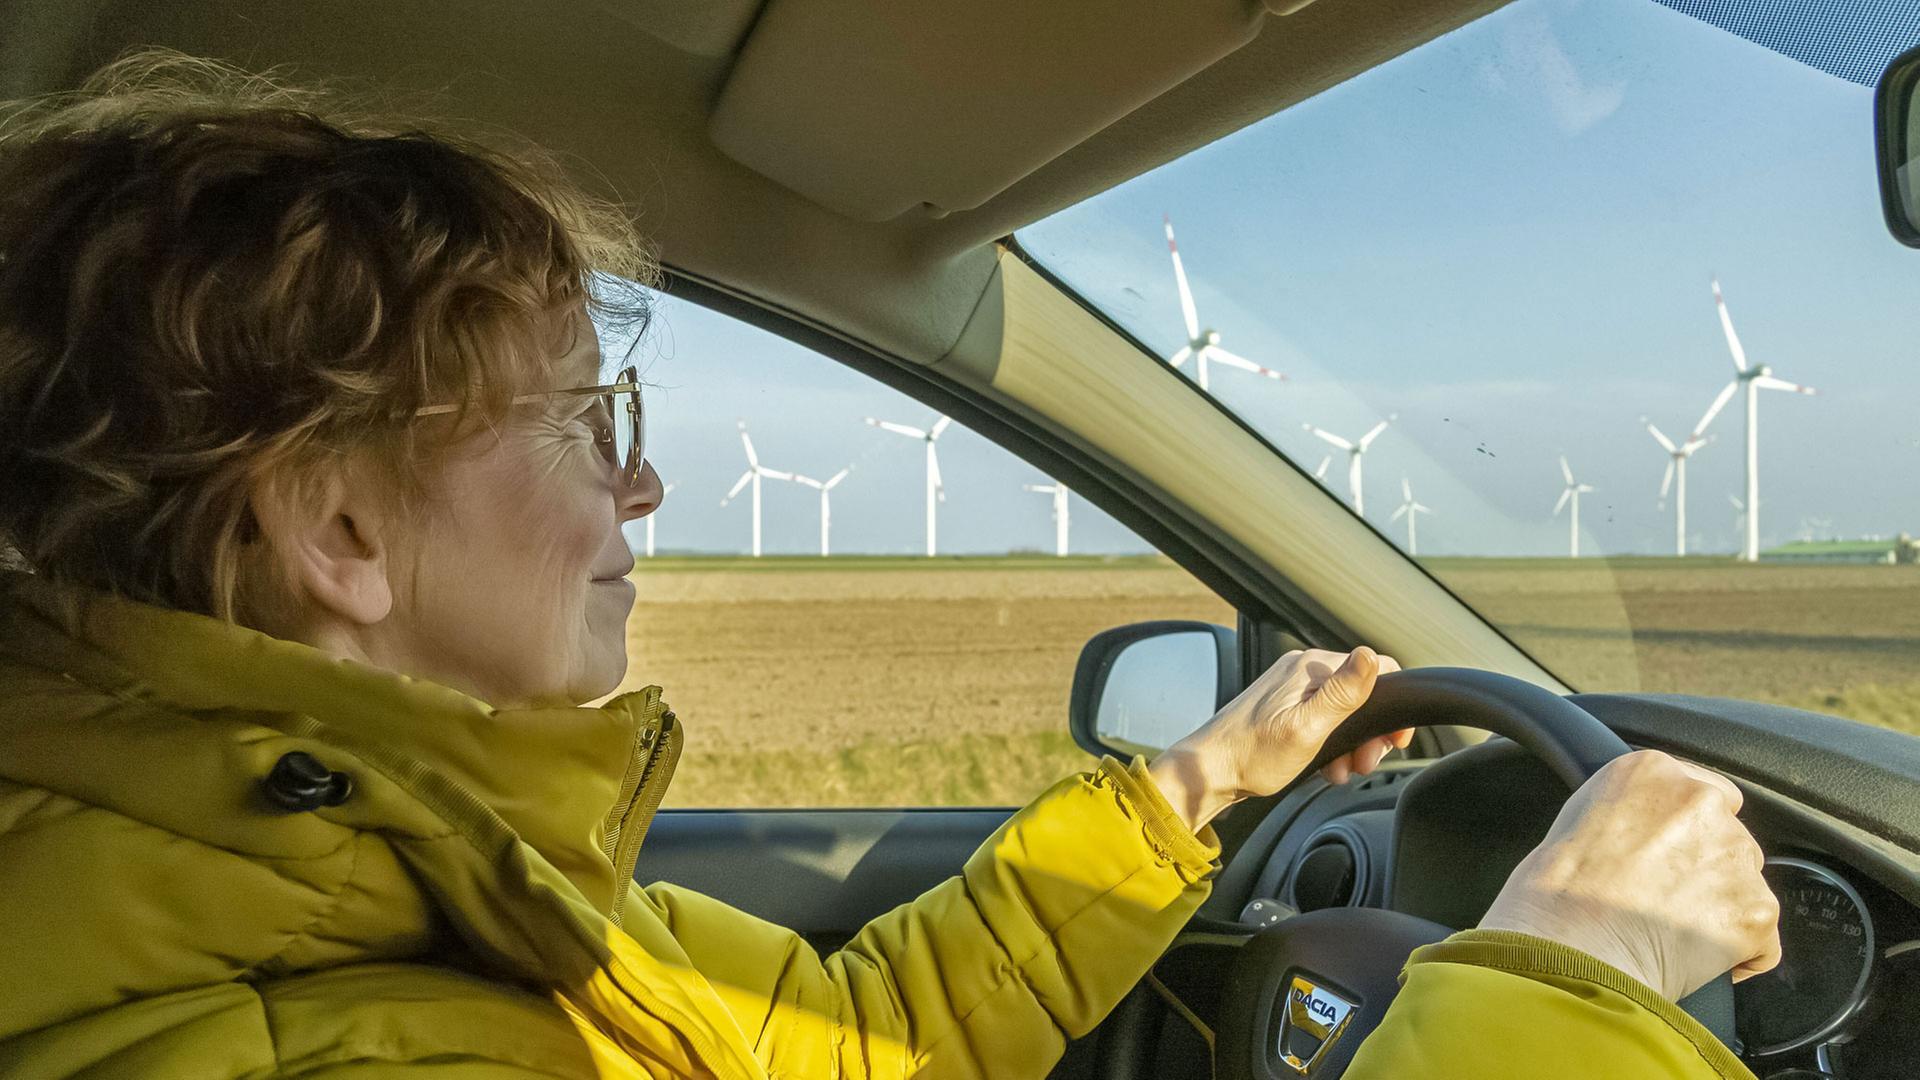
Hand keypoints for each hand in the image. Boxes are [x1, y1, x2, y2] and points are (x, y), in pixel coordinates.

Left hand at [1147, 647, 1410, 831]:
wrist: (1208, 771)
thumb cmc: (1252, 755)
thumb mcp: (1306, 729)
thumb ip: (1342, 694)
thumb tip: (1371, 656)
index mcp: (1311, 668)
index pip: (1375, 667)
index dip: (1393, 705)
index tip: (1395, 740)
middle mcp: (1302, 670)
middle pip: (1361, 692)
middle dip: (1370, 732)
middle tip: (1364, 764)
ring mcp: (1291, 687)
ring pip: (1343, 709)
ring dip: (1352, 742)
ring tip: (1342, 770)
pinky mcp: (1283, 705)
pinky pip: (1323, 718)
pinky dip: (1331, 742)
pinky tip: (1325, 766)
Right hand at [1479, 749, 1781, 1001]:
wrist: (1568, 944)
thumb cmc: (1556, 893)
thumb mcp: (1581, 817)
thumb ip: (1632, 809)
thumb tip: (1655, 836)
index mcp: (1652, 770)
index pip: (1704, 791)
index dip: (1687, 831)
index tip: (1667, 856)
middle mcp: (1700, 800)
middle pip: (1730, 837)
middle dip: (1708, 869)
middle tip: (1663, 899)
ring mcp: (1733, 854)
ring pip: (1746, 886)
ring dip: (1723, 908)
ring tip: (1670, 932)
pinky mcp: (1756, 907)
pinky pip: (1761, 940)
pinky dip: (1737, 955)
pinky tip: (1691, 959)